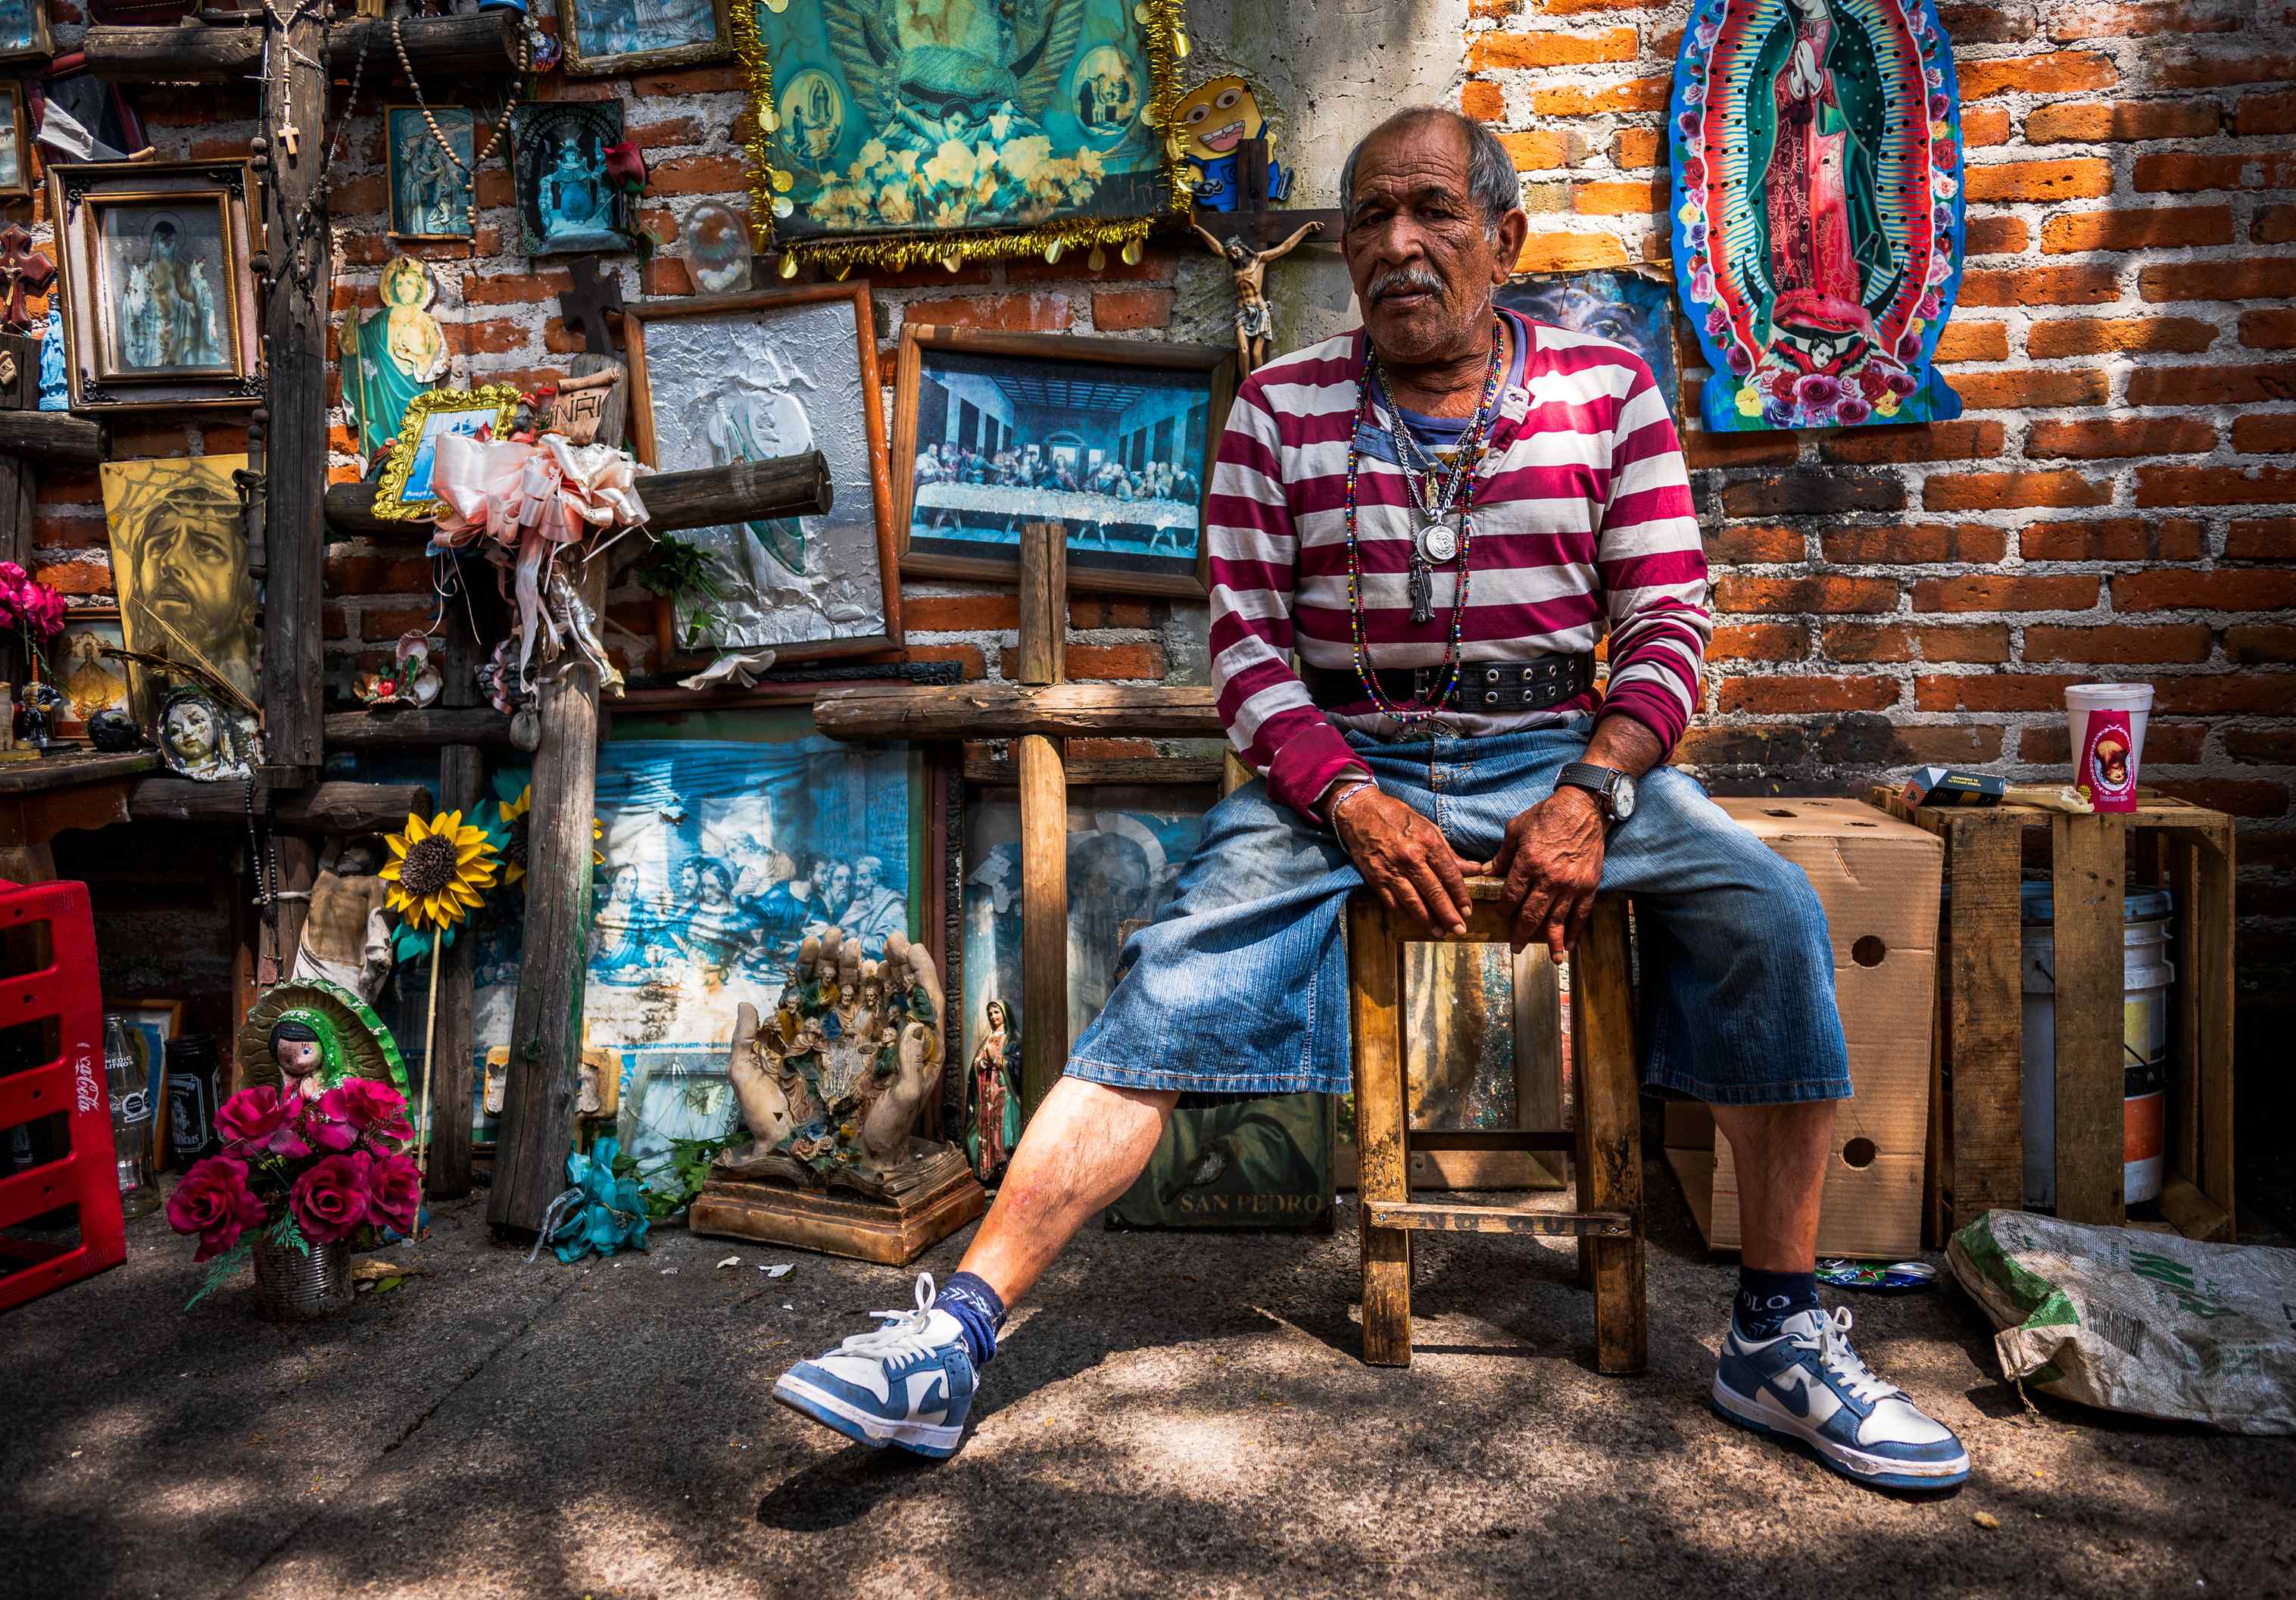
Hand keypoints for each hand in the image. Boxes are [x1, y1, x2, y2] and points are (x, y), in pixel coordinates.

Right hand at [1333, 785, 1475, 935]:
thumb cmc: (1397, 816)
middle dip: (1448, 914)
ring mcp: (1391, 870)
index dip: (1460, 895)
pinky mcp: (1375, 878)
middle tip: (1459, 929)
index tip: (1468, 910)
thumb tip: (1473, 869)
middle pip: (1434, 892)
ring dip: (1428, 920)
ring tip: (1439, 932)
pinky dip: (1404, 912)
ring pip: (1413, 902)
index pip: (1449, 875)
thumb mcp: (1428, 827)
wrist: (1359, 811)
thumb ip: (1449, 852)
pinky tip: (1415, 920)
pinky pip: (1392, 901)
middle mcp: (1410, 858)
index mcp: (1427, 842)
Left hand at [1485, 787, 1605, 959]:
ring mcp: (1571, 884)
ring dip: (1552, 941)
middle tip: (1516, 947)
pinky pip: (1581, 914)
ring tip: (1551, 959)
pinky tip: (1571, 944)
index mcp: (1528, 863)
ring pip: (1557, 919)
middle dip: (1522, 933)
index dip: (1505, 909)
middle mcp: (1549, 878)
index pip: (1512, 896)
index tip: (1502, 916)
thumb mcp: (1516, 829)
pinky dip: (1576, 931)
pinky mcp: (1588, 885)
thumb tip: (1487, 871)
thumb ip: (1502, 854)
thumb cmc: (1547, 814)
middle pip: (1532, 914)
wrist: (1583, 806)